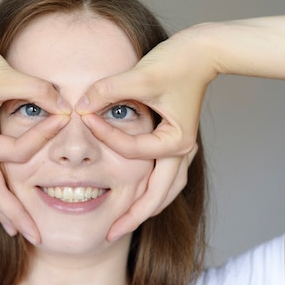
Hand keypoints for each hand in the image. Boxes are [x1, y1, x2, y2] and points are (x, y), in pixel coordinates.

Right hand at [0, 22, 69, 240]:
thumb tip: (65, 106)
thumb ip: (37, 92)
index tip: (63, 119)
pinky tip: (16, 197)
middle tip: (36, 236)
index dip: (41, 139)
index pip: (15, 153)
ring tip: (22, 230)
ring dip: (7, 208)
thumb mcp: (4, 76)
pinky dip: (6, 185)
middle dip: (15, 214)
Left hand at [76, 31, 215, 239]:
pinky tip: (134, 197)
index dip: (106, 138)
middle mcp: (183, 151)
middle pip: (158, 196)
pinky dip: (151, 192)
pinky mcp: (177, 142)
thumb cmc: (177, 62)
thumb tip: (81, 105)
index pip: (134, 152)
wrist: (203, 51)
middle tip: (109, 234)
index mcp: (176, 141)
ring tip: (122, 225)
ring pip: (166, 191)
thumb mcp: (141, 76)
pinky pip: (166, 178)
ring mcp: (182, 149)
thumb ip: (109, 91)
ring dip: (144, 209)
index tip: (84, 121)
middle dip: (133, 216)